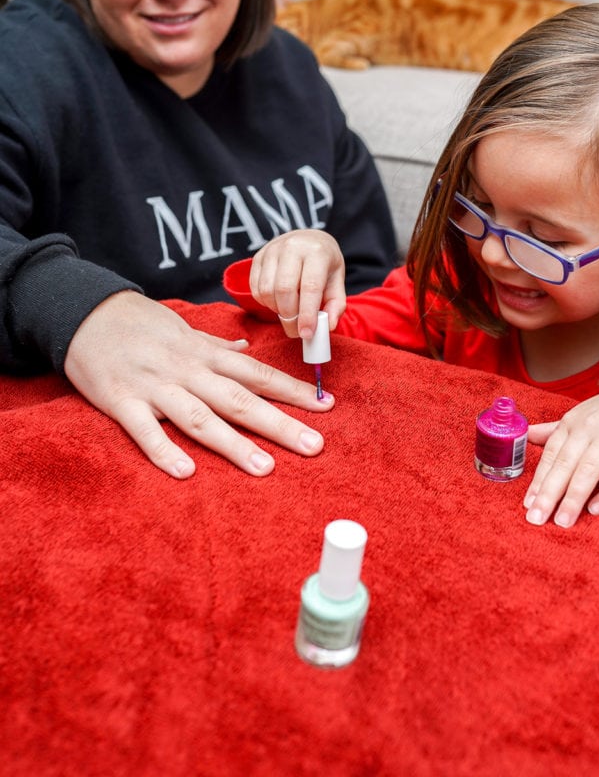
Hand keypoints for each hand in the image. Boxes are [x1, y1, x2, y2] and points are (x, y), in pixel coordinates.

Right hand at [64, 290, 332, 478]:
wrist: (85, 312)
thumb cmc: (139, 325)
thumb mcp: (184, 331)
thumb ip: (216, 346)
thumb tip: (246, 350)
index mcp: (205, 355)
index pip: (258, 374)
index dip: (293, 391)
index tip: (327, 407)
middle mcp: (187, 370)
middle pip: (240, 399)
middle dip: (279, 423)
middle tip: (314, 446)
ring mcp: (155, 387)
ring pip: (200, 417)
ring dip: (233, 443)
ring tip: (265, 468)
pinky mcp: (122, 401)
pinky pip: (145, 429)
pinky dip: (165, 451)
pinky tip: (186, 473)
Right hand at [249, 230, 345, 338]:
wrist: (308, 240)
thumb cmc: (324, 263)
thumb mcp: (337, 280)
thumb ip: (336, 304)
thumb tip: (328, 326)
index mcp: (316, 252)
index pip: (310, 287)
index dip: (307, 314)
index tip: (307, 334)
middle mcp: (292, 246)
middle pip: (284, 290)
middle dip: (290, 317)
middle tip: (296, 330)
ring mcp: (272, 250)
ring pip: (267, 291)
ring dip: (277, 310)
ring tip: (290, 312)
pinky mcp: (258, 258)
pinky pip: (256, 289)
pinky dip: (266, 303)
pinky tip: (278, 301)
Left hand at [523, 375, 598, 527]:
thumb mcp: (584, 415)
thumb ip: (556, 429)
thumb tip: (527, 435)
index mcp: (573, 422)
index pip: (551, 455)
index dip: (538, 480)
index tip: (527, 504)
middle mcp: (590, 427)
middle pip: (564, 464)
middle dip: (548, 494)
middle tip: (536, 518)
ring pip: (589, 471)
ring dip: (573, 498)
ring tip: (562, 521)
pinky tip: (595, 510)